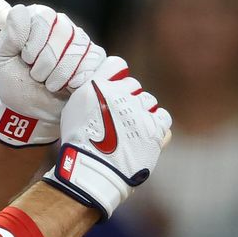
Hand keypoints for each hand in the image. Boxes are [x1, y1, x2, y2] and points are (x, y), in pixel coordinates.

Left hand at [0, 4, 104, 146]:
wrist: (33, 112)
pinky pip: (93, 62)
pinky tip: (67, 86)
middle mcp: (59, 24)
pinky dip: (76, 80)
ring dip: (58, 75)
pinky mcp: (94, 58)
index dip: (34, 42)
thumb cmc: (14, 84)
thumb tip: (19, 11)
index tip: (25, 58)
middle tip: (36, 75)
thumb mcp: (0, 60)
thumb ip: (8, 36)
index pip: (43, 17)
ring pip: (77, 50)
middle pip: (63, 32)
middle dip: (45, 62)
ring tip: (49, 83)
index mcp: (35, 19)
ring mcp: (79, 40)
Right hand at [42, 56, 171, 218]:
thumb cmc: (79, 142)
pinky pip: (163, 118)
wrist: (93, 172)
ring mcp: (140, 112)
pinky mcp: (155, 130)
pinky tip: (145, 135)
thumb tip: (103, 82)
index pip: (118, 64)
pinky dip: (157, 125)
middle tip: (117, 117)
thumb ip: (90, 90)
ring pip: (149, 101)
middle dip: (128, 97)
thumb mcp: (74, 109)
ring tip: (130, 129)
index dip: (116, 77)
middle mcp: (120, 94)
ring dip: (142, 112)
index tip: (112, 89)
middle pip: (133, 85)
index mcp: (98, 86)